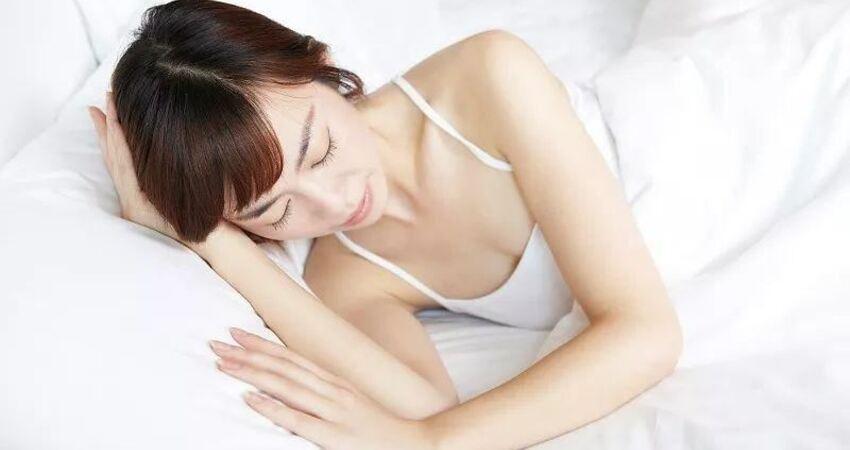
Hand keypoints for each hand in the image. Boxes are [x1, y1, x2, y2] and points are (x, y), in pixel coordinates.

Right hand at [87, 92, 245, 256]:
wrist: (212, 244)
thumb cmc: (204, 220)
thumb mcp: (181, 198)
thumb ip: (170, 183)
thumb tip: (171, 160)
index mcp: (139, 199)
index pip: (120, 163)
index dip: (110, 138)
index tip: (104, 113)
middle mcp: (131, 201)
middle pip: (113, 158)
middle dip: (104, 129)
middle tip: (97, 103)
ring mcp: (133, 204)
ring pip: (116, 161)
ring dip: (110, 132)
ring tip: (107, 107)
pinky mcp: (138, 206)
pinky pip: (126, 172)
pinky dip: (120, 150)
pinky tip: (118, 130)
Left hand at [209, 328, 437, 449]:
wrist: (414, 445)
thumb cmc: (378, 429)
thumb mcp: (350, 403)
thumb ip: (323, 393)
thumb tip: (293, 384)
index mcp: (334, 382)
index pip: (291, 357)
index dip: (262, 344)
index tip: (236, 333)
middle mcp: (332, 390)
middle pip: (283, 366)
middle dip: (248, 353)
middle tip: (217, 341)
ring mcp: (334, 412)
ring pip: (286, 386)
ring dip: (252, 373)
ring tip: (224, 363)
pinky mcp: (334, 436)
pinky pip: (297, 419)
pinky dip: (272, 407)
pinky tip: (251, 398)